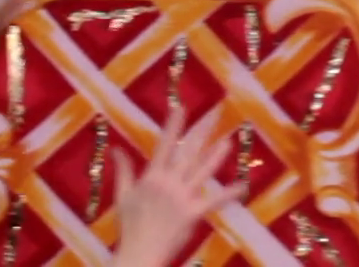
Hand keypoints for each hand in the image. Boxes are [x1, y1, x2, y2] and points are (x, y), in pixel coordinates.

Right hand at [111, 108, 242, 266]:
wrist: (140, 252)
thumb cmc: (129, 225)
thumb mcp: (123, 195)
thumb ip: (123, 170)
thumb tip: (115, 148)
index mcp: (152, 176)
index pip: (165, 144)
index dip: (174, 125)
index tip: (181, 107)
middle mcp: (169, 182)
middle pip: (188, 152)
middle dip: (201, 132)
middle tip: (214, 113)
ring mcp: (182, 197)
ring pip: (203, 171)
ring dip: (217, 155)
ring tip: (229, 140)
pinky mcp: (193, 213)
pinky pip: (214, 201)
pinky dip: (229, 194)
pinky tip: (243, 186)